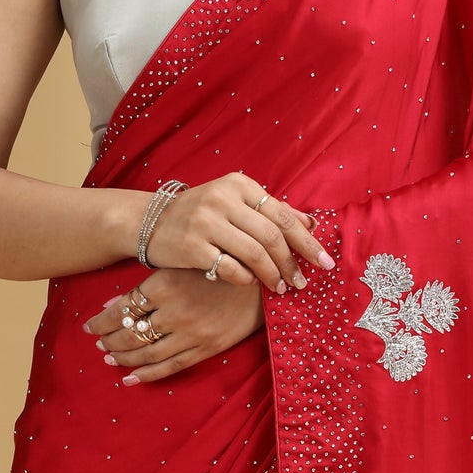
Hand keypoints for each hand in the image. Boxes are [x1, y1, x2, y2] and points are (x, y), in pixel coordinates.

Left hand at [86, 267, 270, 386]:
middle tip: (98, 343)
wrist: (264, 279)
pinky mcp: (206, 348)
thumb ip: (150, 283)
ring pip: (147, 352)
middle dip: (110, 340)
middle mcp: (175, 311)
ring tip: (110, 358)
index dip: (103, 320)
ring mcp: (191, 333)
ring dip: (123, 357)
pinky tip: (130, 379)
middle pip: (131, 332)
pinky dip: (147, 375)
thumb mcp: (182, 263)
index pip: (123, 308)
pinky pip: (170, 367)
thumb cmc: (220, 265)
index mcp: (166, 284)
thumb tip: (113, 302)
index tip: (90, 326)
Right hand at [143, 172, 332, 290]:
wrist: (148, 222)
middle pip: (271, 236)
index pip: (281, 214)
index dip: (306, 240)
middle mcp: (223, 198)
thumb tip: (311, 223)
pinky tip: (251, 283)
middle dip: (292, 263)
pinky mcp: (192, 246)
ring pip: (254, 253)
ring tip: (280, 288)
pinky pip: (230, 267)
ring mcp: (206, 222)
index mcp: (238, 184)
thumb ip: (271, 211)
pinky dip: (245, 278)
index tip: (323, 261)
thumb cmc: (199, 214)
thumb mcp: (234, 203)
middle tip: (302, 282)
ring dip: (272, 275)